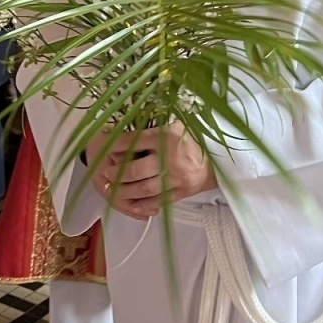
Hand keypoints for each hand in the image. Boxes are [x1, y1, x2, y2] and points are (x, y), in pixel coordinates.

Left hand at [88, 121, 216, 219]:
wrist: (220, 160)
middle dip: (116, 173)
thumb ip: (155, 123)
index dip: (114, 145)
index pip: (132, 141)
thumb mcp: (177, 123)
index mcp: (166, 137)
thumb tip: (127, 118)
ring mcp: (175, 178)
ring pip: (143, 189)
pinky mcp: (180, 193)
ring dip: (123, 191)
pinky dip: (140, 204)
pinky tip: (128, 202)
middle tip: (105, 172)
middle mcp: (170, 158)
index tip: (103, 146)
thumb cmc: (195, 139)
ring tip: (111, 188)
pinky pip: (155, 201)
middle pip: (135, 170)